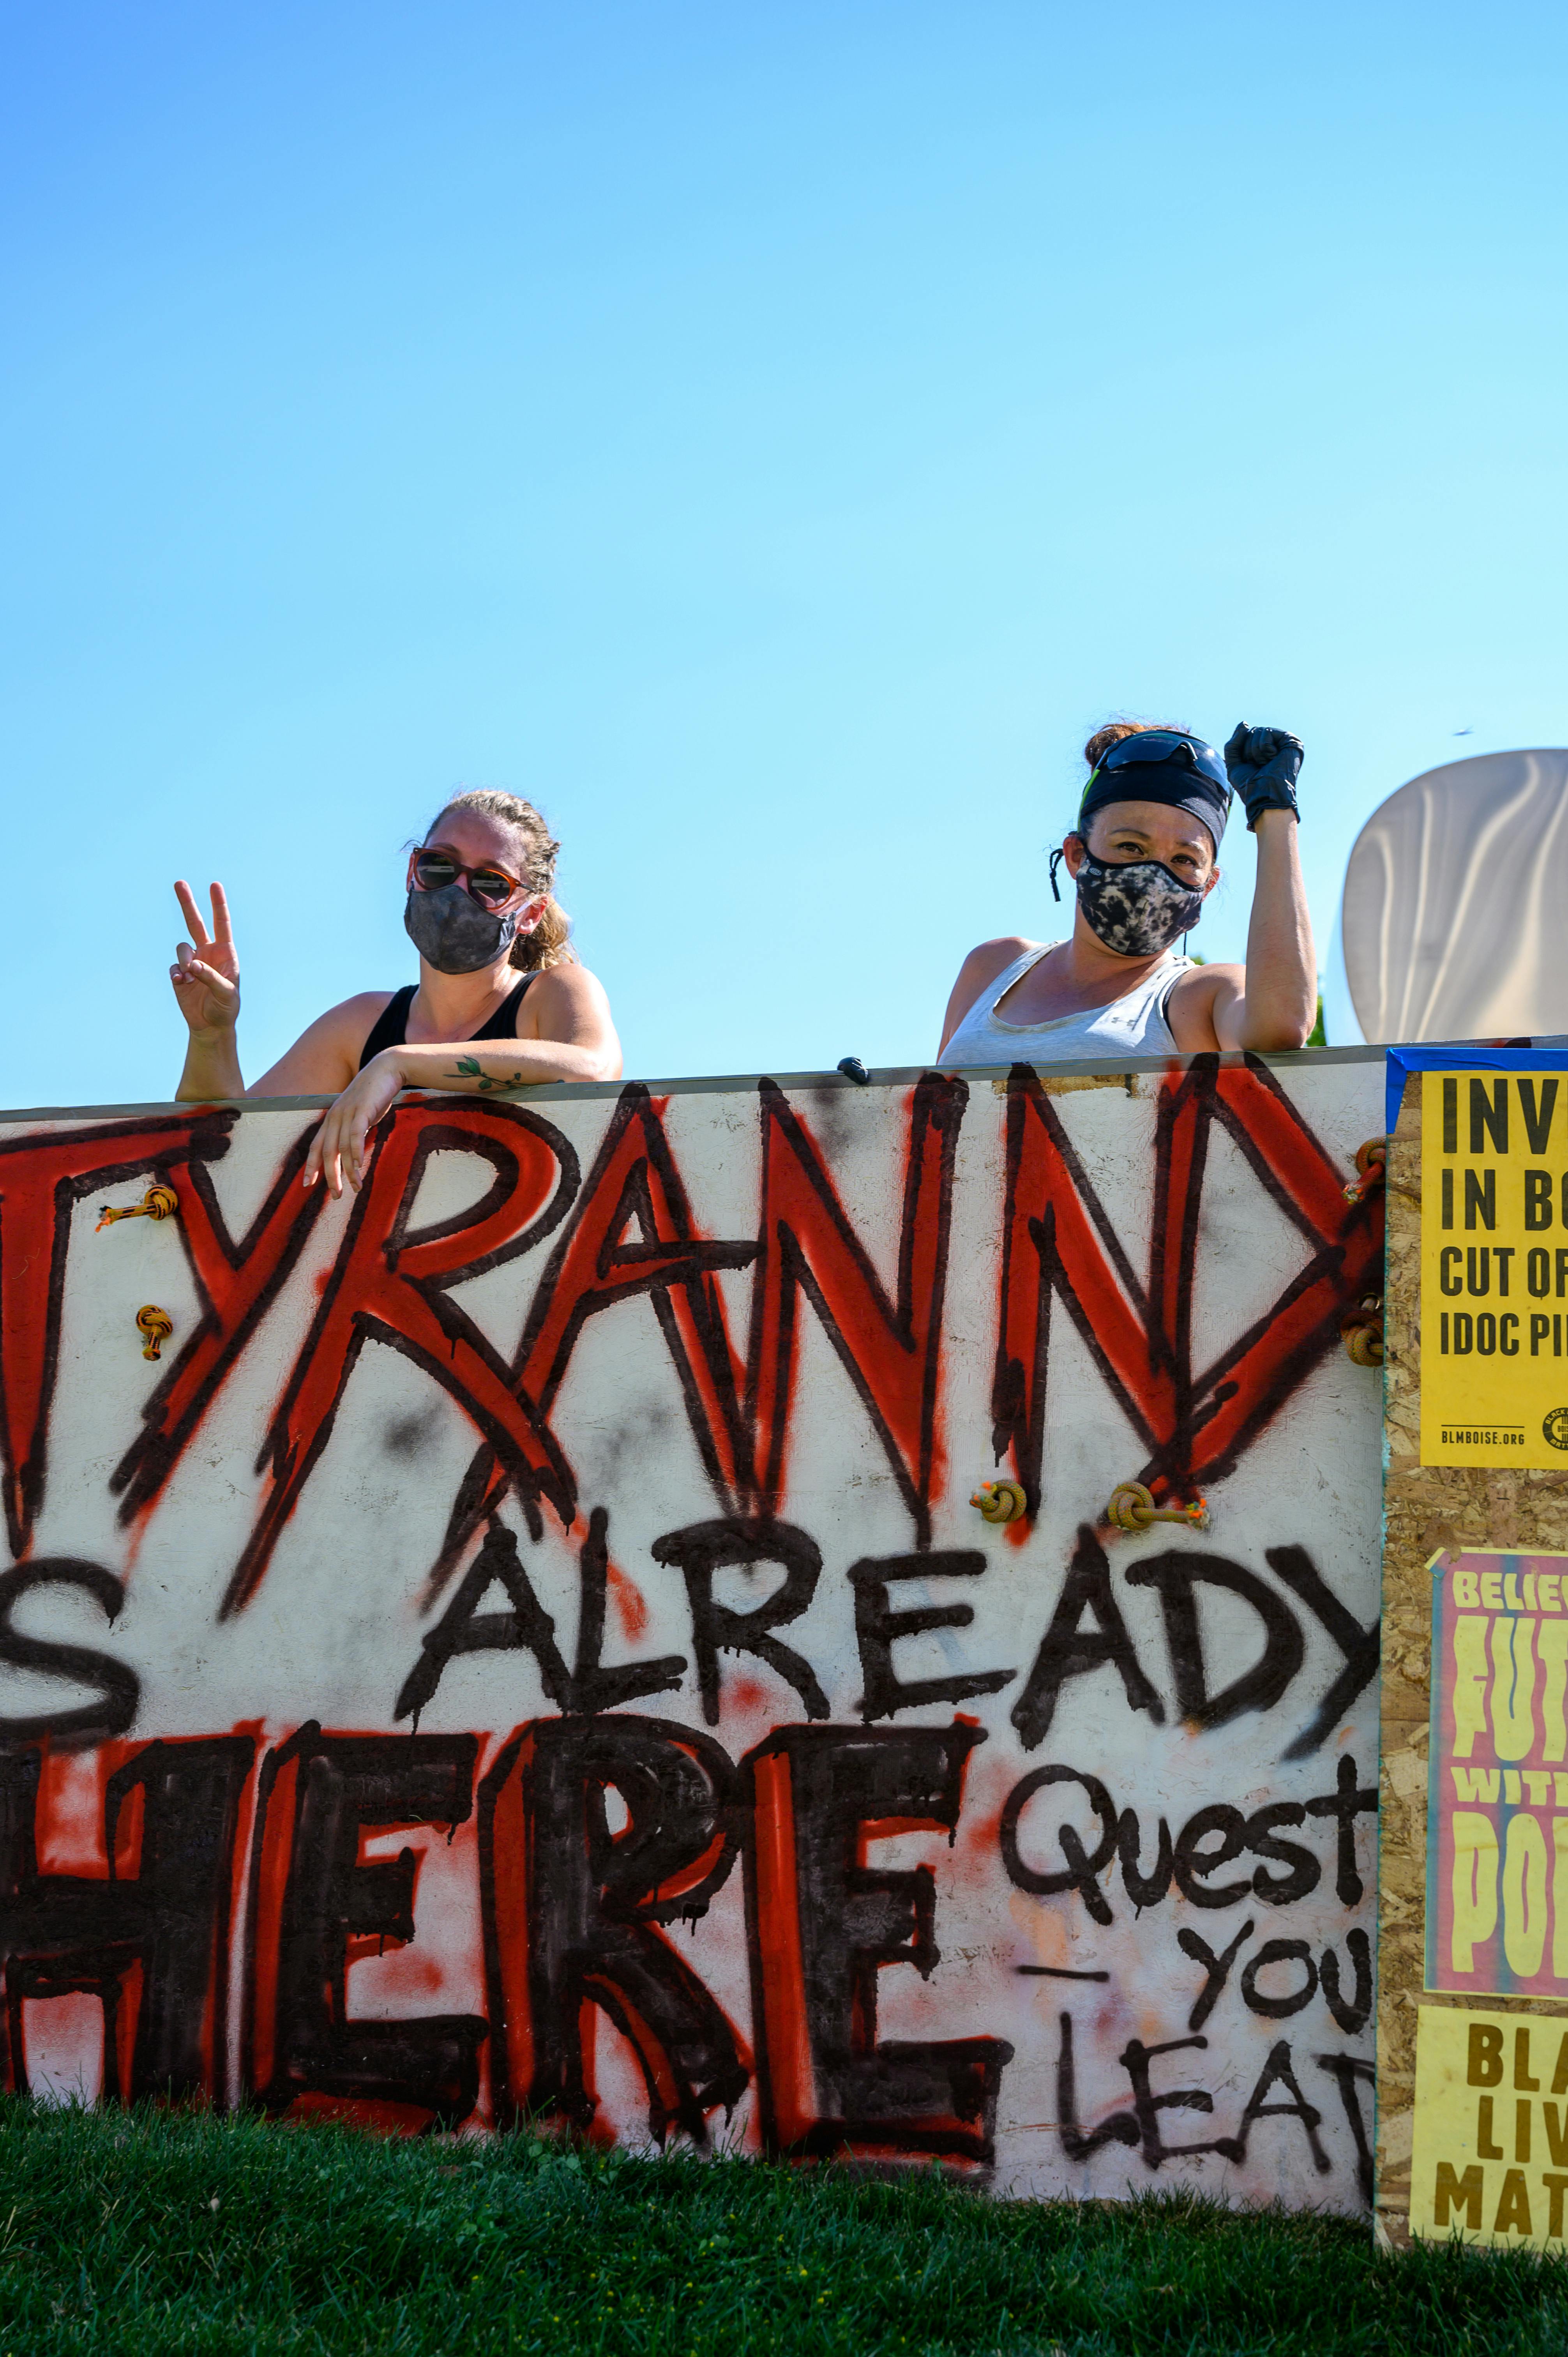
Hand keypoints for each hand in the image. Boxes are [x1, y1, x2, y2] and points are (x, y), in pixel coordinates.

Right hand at [171, 881, 240, 1033]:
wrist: (210, 1025)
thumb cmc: (225, 1008)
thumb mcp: (226, 994)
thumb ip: (211, 978)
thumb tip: (193, 966)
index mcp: (225, 953)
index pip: (222, 924)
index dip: (218, 904)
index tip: (215, 885)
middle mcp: (207, 953)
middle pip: (195, 923)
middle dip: (187, 903)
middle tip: (179, 883)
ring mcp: (192, 962)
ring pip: (182, 947)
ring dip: (184, 960)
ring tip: (190, 977)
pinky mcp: (179, 974)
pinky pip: (173, 967)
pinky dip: (176, 975)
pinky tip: (183, 985)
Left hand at [304, 1051, 404, 1197]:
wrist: (387, 1068)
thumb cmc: (375, 1094)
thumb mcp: (360, 1114)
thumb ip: (353, 1130)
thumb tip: (353, 1151)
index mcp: (332, 1118)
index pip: (317, 1145)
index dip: (311, 1165)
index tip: (308, 1184)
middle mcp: (335, 1116)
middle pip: (328, 1151)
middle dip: (330, 1176)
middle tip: (337, 1196)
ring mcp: (348, 1112)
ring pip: (342, 1147)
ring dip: (349, 1170)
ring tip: (356, 1187)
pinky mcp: (362, 1110)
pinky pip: (356, 1135)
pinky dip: (356, 1152)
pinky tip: (359, 1166)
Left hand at [1223, 725, 1303, 829]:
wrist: (1264, 797)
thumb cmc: (1250, 785)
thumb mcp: (1234, 762)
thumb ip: (1234, 742)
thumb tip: (1245, 723)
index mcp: (1263, 750)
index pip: (1245, 735)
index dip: (1242, 751)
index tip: (1250, 767)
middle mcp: (1275, 744)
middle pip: (1251, 731)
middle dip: (1248, 750)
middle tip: (1259, 766)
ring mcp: (1284, 742)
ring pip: (1258, 731)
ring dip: (1255, 752)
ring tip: (1266, 764)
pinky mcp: (1291, 741)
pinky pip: (1267, 732)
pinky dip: (1264, 748)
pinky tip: (1273, 759)